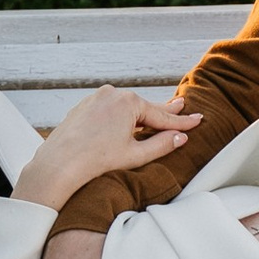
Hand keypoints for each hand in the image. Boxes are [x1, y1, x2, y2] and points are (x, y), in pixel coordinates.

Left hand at [15, 89, 197, 210]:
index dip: (182, 122)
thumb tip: (180, 138)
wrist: (59, 164)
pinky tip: (128, 120)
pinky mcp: (85, 106)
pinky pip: (110, 109)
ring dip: (141, 114)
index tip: (198, 120)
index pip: (162, 116)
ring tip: (159, 113)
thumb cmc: (96, 161)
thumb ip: (161, 144)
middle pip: (145, 107)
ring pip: (126, 108)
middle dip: (164, 111)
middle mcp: (113, 94)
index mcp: (129, 102)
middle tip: (183, 105)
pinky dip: (122, 116)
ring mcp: (97, 98)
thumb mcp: (135, 155)